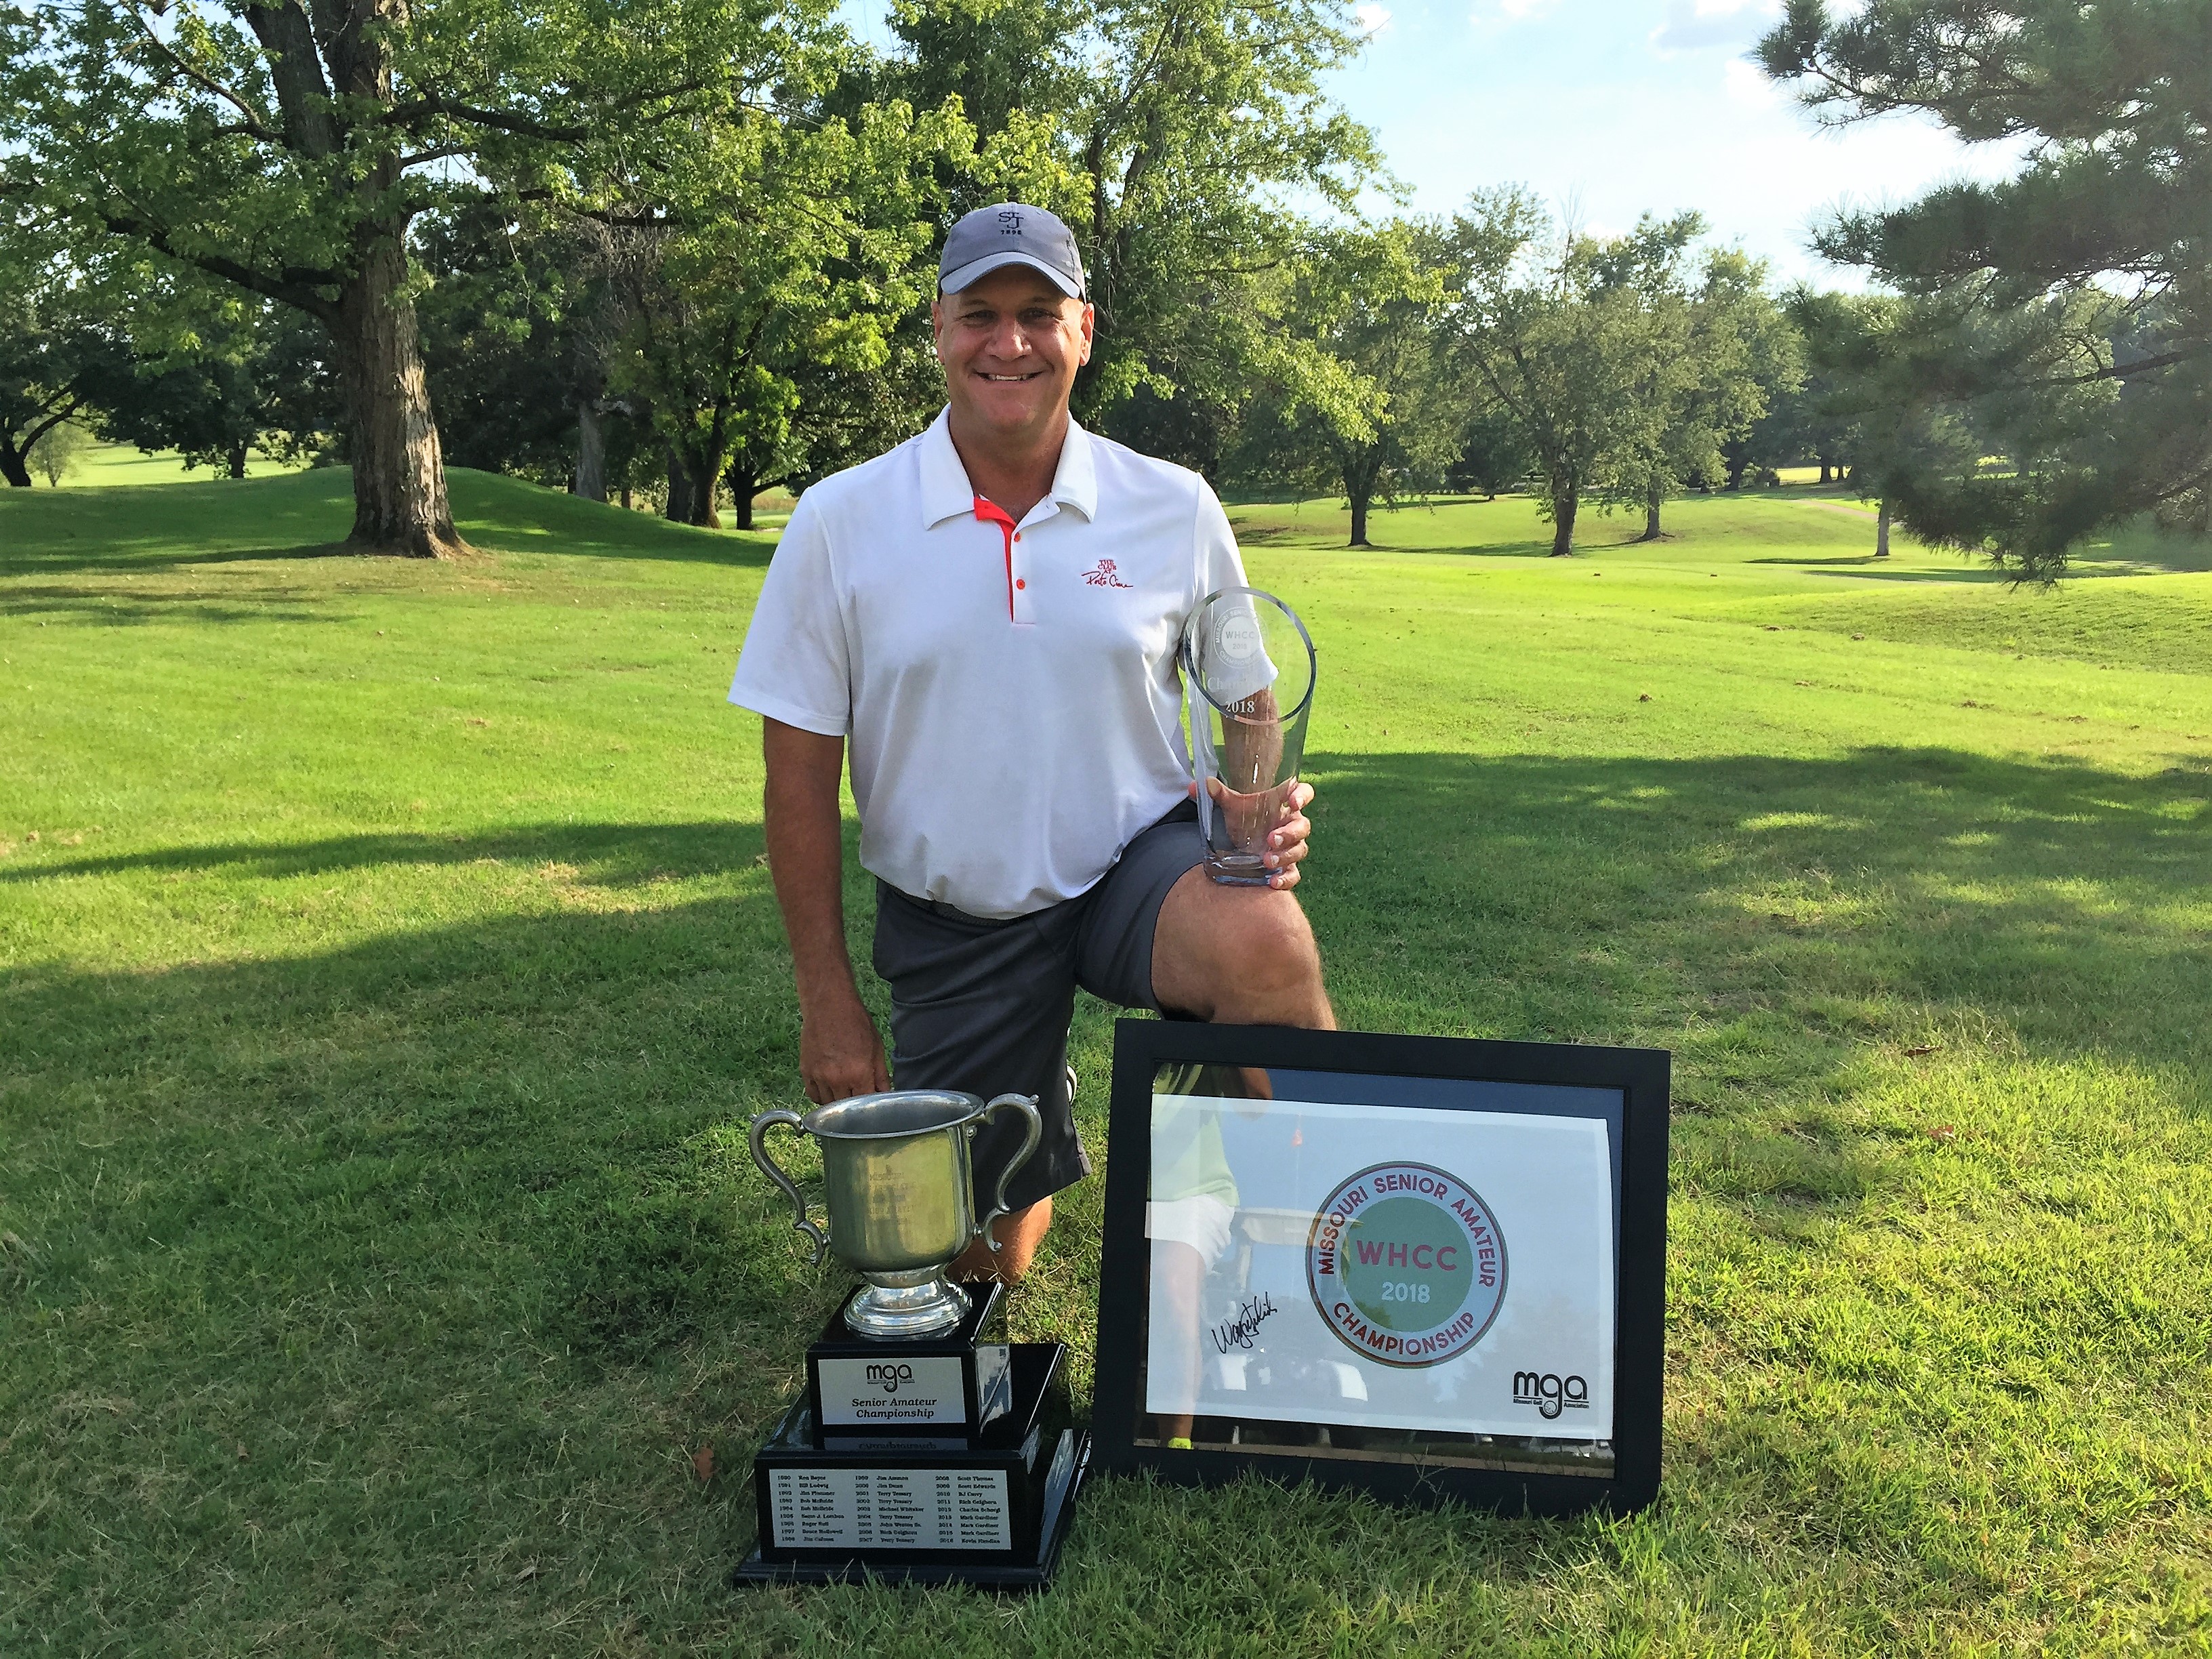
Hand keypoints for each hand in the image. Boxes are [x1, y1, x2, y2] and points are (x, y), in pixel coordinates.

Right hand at [799, 986, 891, 1104]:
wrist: (829, 1004)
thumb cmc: (856, 1023)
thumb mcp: (877, 1048)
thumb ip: (882, 1076)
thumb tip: (886, 1095)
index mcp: (859, 1073)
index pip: (865, 1105)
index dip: (870, 1107)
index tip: (873, 1105)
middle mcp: (837, 1079)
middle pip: (846, 1109)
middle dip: (855, 1107)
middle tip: (859, 1097)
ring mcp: (819, 1076)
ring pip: (828, 1105)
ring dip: (838, 1103)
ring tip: (845, 1092)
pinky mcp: (806, 1071)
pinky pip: (813, 1095)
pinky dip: (822, 1097)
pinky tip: (830, 1090)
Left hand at [1205, 776, 1314, 889]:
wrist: (1237, 842)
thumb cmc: (1242, 817)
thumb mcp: (1230, 805)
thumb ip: (1217, 794)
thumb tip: (1195, 786)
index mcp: (1282, 804)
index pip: (1303, 793)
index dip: (1302, 796)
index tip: (1292, 802)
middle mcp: (1291, 824)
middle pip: (1302, 826)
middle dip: (1289, 833)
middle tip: (1270, 838)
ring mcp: (1291, 847)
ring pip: (1300, 850)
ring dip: (1286, 855)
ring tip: (1266, 860)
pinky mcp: (1287, 867)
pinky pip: (1294, 874)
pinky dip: (1286, 879)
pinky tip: (1272, 883)